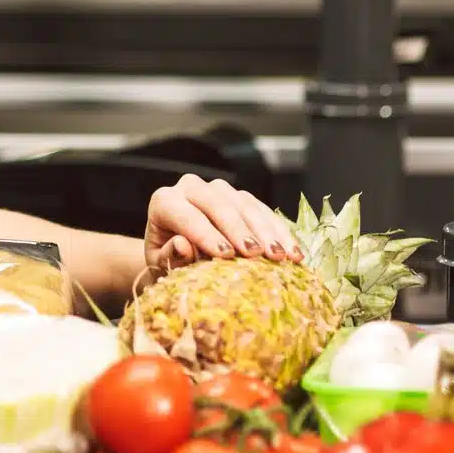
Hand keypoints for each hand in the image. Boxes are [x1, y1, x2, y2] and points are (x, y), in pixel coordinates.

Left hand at [144, 174, 302, 271]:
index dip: (206, 234)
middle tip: (259, 255)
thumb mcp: (161, 265)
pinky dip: (278, 231)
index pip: (186, 215)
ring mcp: (218, 190)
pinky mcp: (240, 197)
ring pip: (245, 203)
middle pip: (219, 204)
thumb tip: (182, 245)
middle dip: (241, 230)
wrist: (174, 252)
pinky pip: (262, 209)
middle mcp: (190, 188)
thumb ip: (169, 256)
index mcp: (164, 202)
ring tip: (282, 256)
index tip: (225, 254)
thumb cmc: (166, 261)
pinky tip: (292, 252)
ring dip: (266, 231)